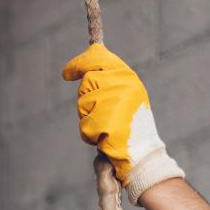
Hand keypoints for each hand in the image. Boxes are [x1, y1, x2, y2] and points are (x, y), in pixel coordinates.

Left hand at [62, 43, 183, 203]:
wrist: (143, 153)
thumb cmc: (132, 124)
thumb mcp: (127, 93)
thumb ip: (110, 76)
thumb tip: (91, 56)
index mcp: (128, 76)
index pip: (97, 58)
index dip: (79, 63)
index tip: (66, 73)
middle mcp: (121, 85)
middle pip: (86, 82)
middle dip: (87, 99)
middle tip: (101, 113)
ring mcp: (112, 102)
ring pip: (83, 104)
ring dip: (90, 117)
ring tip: (109, 126)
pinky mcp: (104, 122)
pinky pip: (84, 125)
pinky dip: (90, 135)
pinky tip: (106, 138)